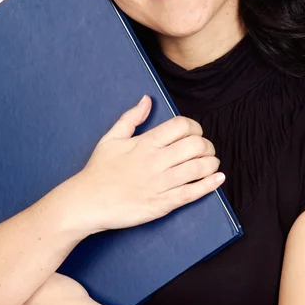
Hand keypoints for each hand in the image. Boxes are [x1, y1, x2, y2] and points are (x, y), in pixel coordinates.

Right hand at [64, 95, 224, 235]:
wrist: (86, 202)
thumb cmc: (97, 170)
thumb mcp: (110, 138)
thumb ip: (131, 118)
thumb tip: (147, 100)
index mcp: (145, 143)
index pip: (182, 126)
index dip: (195, 127)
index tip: (195, 134)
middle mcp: (155, 161)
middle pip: (196, 145)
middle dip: (207, 146)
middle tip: (206, 150)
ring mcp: (160, 184)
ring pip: (198, 168)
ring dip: (211, 163)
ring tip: (211, 163)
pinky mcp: (161, 205)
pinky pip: (191, 193)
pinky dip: (209, 185)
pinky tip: (218, 179)